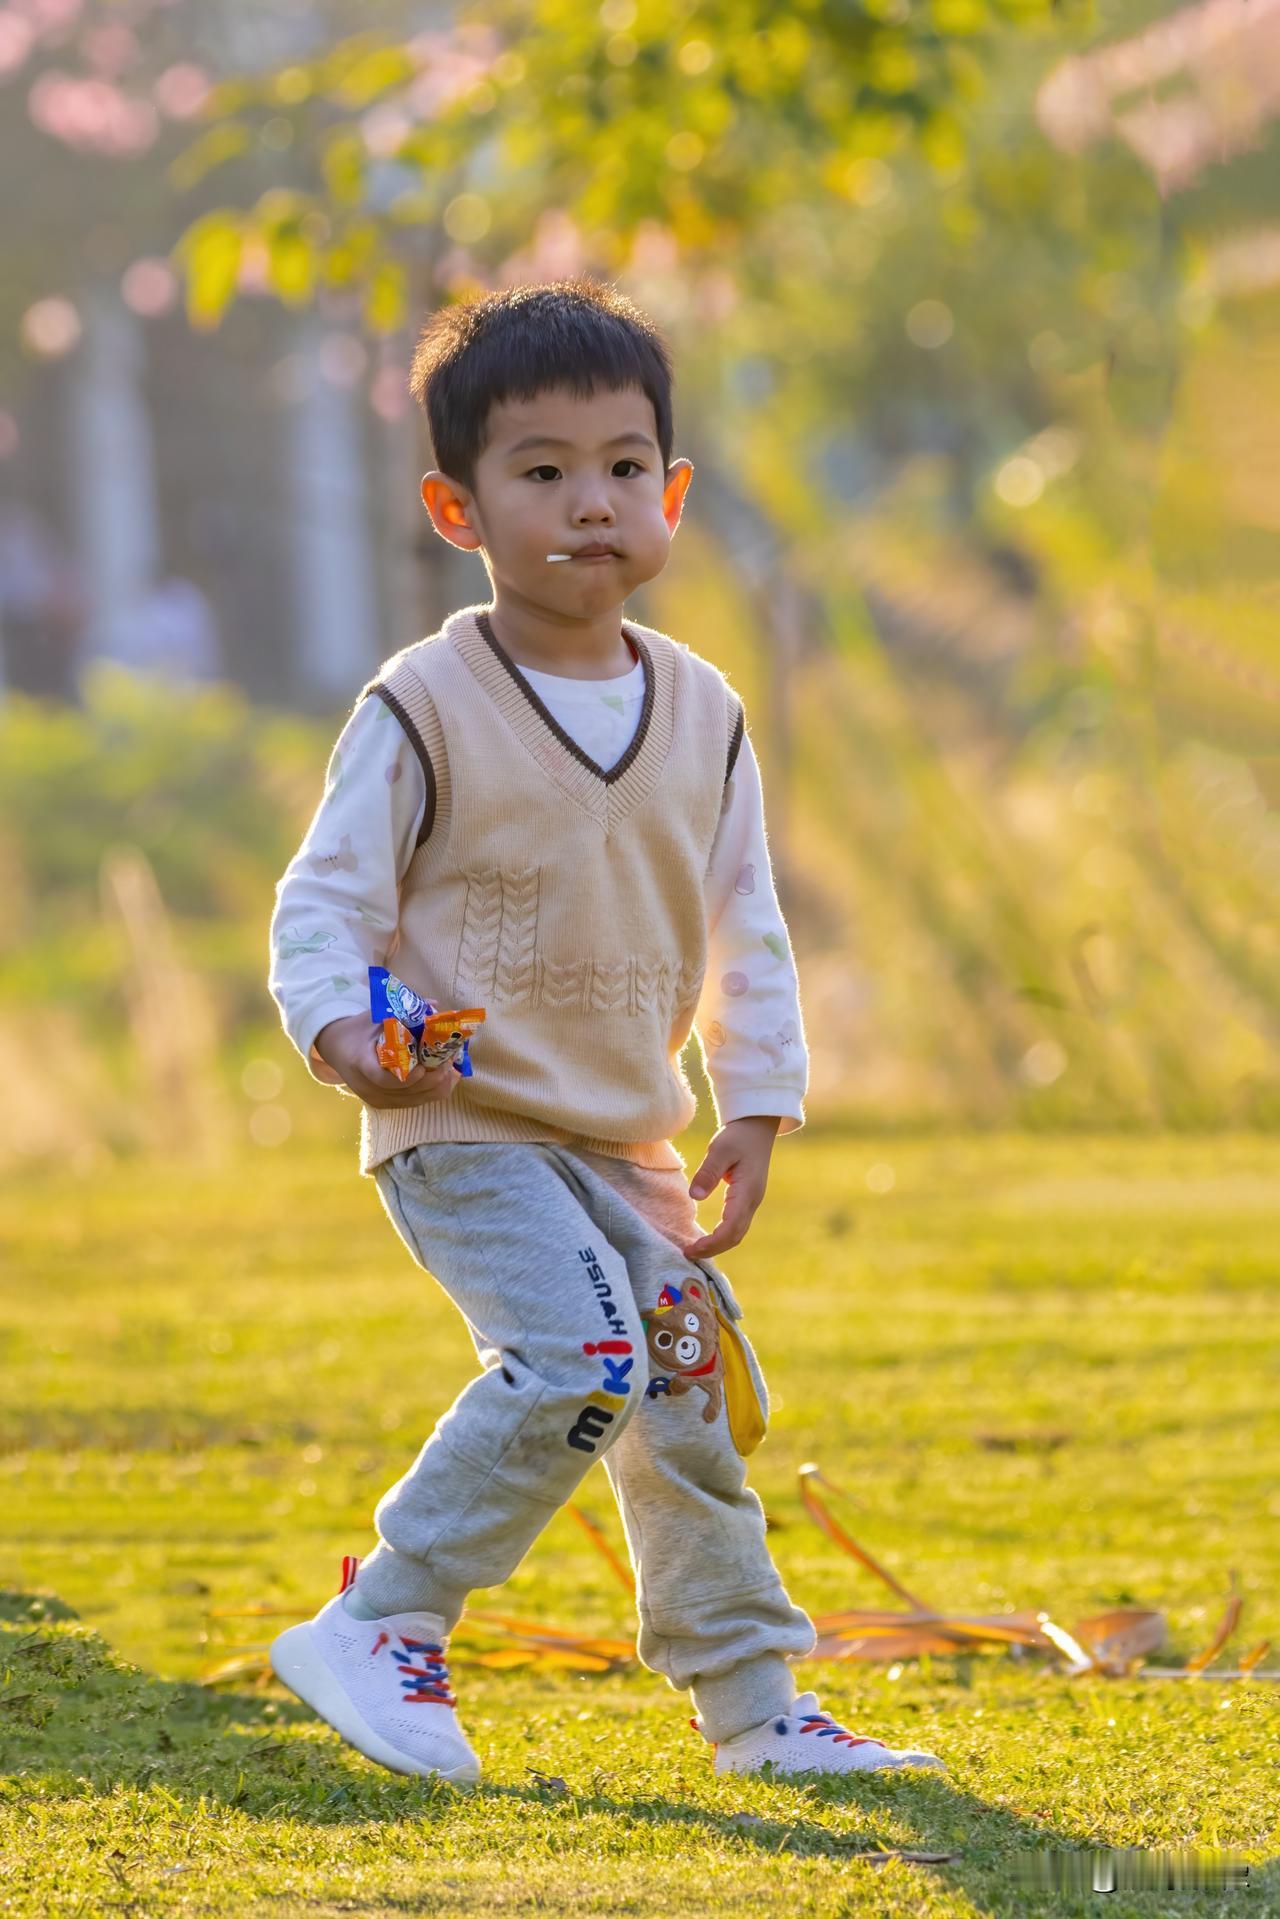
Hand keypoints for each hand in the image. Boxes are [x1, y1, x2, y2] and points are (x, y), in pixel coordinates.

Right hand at [314, 1013, 459, 1109]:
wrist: (337, 1048)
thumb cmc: (357, 1030)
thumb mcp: (374, 1016)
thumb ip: (403, 1011)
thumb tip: (435, 1005)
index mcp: (361, 1064)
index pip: (384, 1079)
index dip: (408, 1078)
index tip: (423, 1067)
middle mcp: (368, 1087)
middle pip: (405, 1093)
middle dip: (432, 1079)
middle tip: (448, 1061)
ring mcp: (376, 1099)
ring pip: (414, 1101)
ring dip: (436, 1086)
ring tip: (452, 1069)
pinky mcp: (385, 1104)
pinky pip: (413, 1103)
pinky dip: (432, 1092)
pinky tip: (446, 1079)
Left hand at [682, 1116, 780, 1259]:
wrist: (757, 1128)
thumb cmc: (738, 1136)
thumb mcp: (720, 1149)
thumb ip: (708, 1173)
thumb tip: (695, 1196)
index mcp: (747, 1192)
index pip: (731, 1228)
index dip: (711, 1243)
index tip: (690, 1249)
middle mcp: (752, 1201)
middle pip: (735, 1237)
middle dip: (713, 1249)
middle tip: (687, 1253)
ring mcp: (751, 1201)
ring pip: (737, 1233)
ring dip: (717, 1244)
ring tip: (694, 1249)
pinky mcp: (746, 1199)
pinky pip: (736, 1225)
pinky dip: (721, 1236)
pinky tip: (706, 1237)